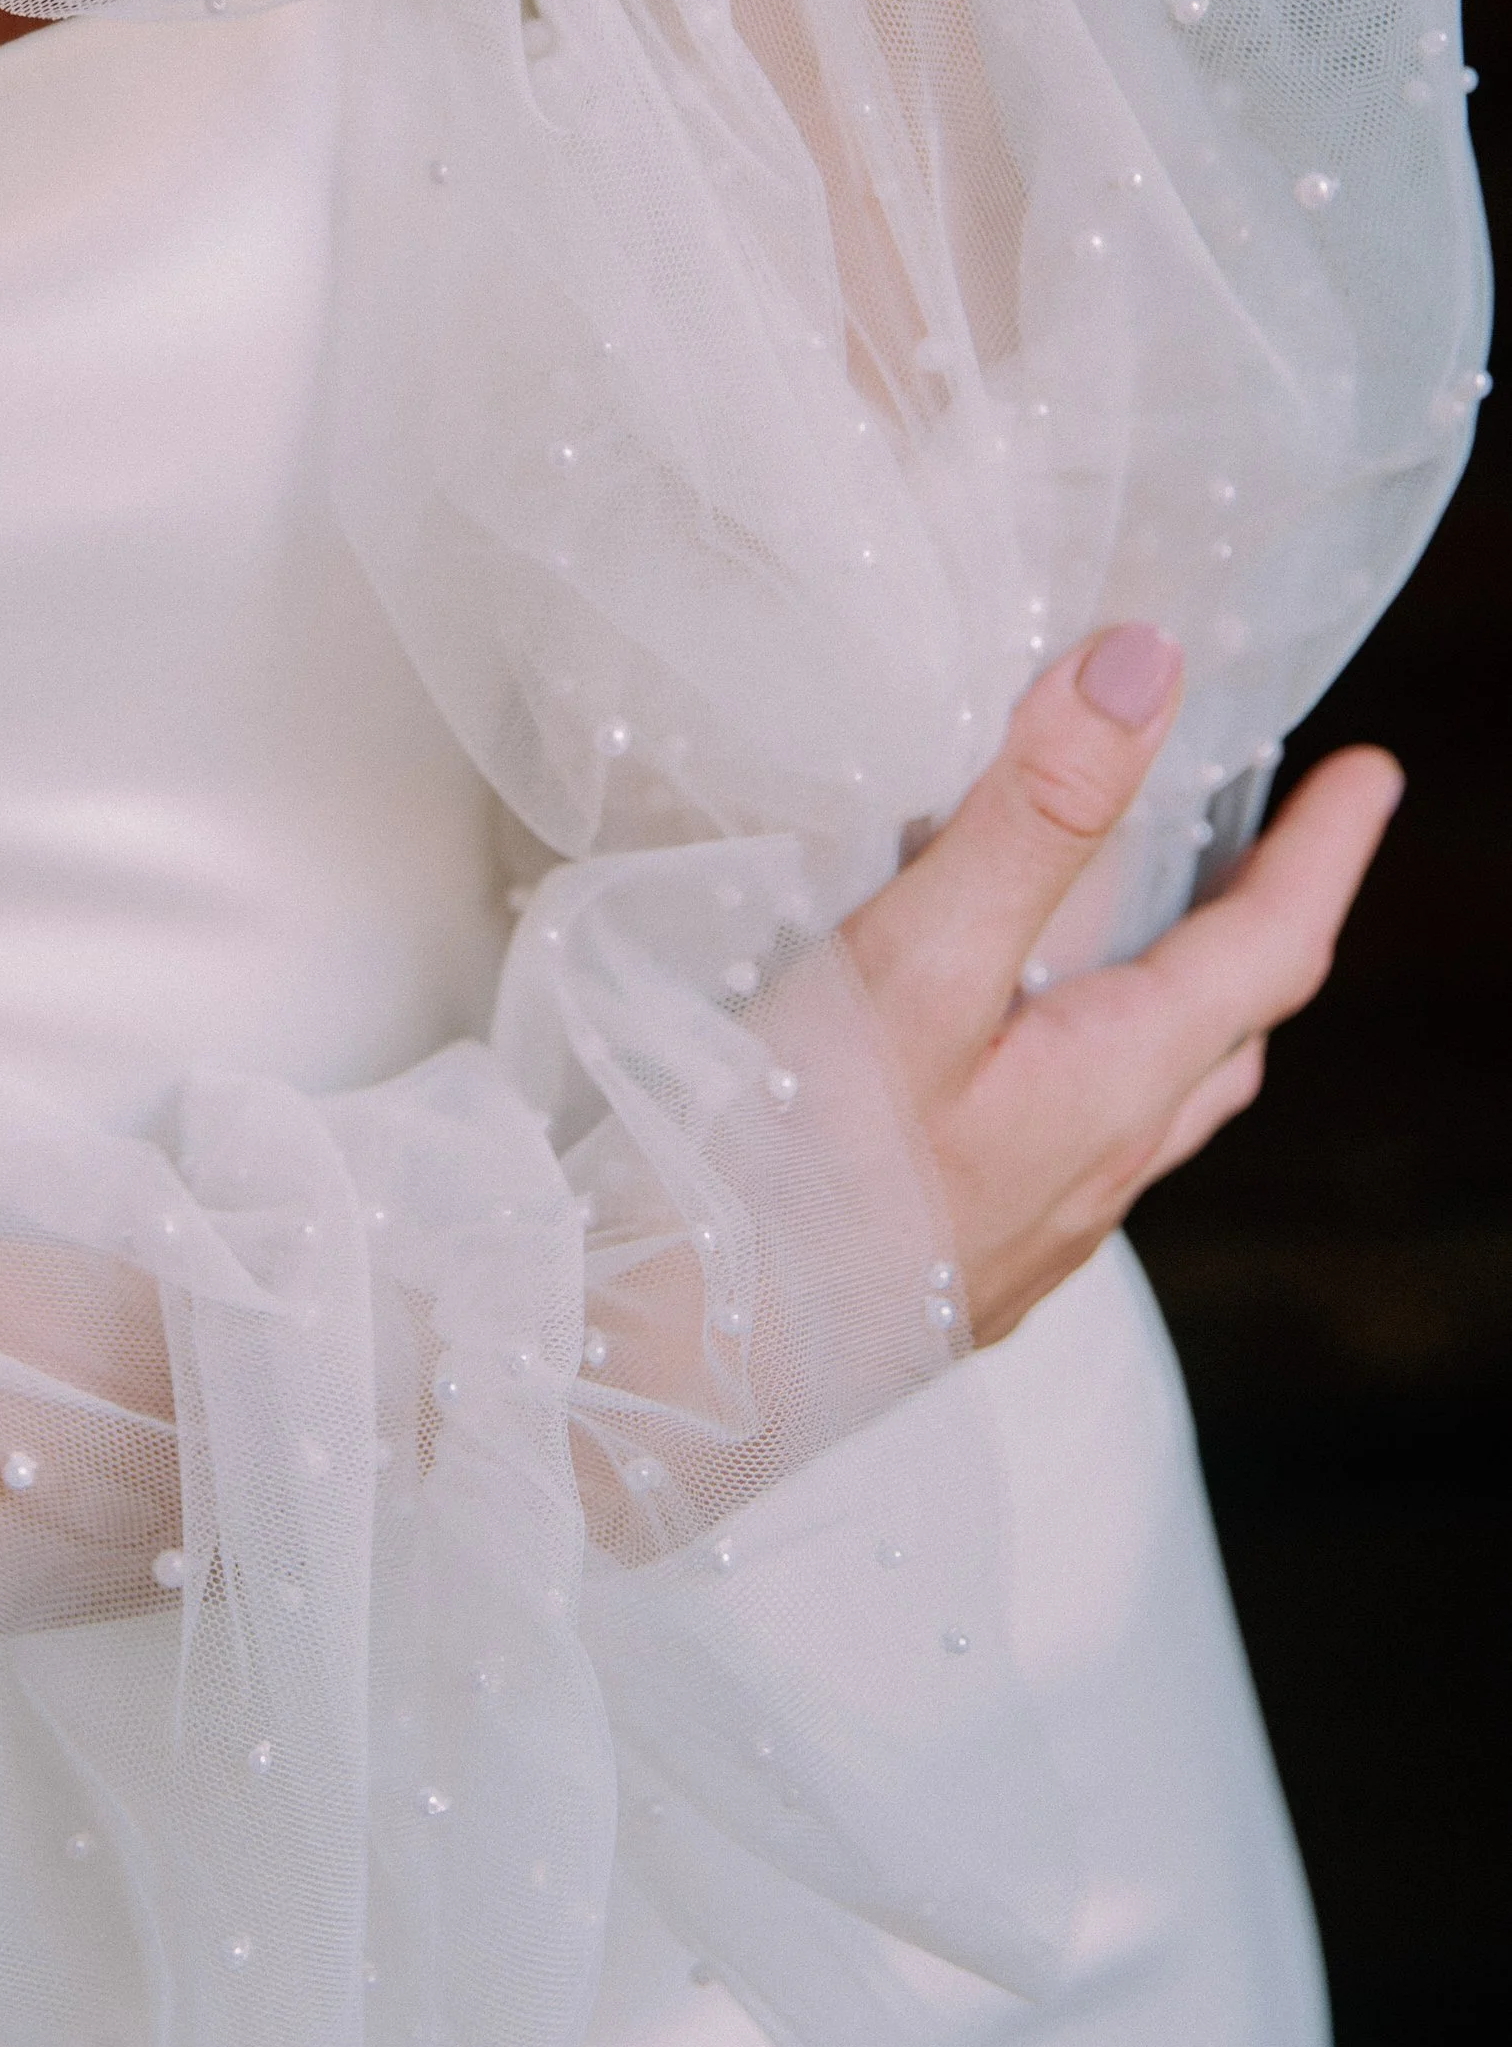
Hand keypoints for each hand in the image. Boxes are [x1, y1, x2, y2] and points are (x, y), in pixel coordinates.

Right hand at [844, 624, 1401, 1343]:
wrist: (676, 1374)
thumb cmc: (793, 1173)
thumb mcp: (918, 962)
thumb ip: (1031, 820)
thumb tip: (1143, 672)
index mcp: (1113, 1084)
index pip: (1269, 948)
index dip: (1324, 850)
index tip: (1371, 773)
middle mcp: (1094, 1167)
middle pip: (1226, 1034)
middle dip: (1261, 930)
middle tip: (1268, 848)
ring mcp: (1024, 1229)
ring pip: (1147, 1102)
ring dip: (1175, 1009)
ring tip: (1144, 942)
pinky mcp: (949, 1260)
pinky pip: (1061, 1146)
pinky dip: (1075, 1069)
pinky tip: (990, 1063)